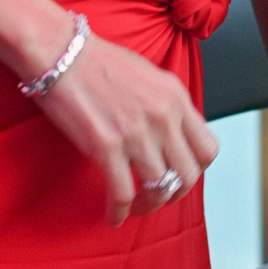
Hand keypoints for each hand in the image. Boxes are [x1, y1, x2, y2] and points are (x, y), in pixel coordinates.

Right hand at [28, 32, 217, 225]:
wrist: (60, 52)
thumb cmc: (96, 61)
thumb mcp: (148, 75)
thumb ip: (165, 105)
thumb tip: (171, 134)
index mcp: (175, 97)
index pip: (207, 148)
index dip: (196, 169)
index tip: (180, 174)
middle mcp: (162, 117)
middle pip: (188, 174)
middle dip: (175, 193)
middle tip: (160, 197)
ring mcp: (135, 133)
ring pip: (159, 188)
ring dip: (148, 205)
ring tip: (135, 207)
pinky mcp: (106, 147)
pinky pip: (122, 193)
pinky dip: (118, 211)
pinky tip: (113, 216)